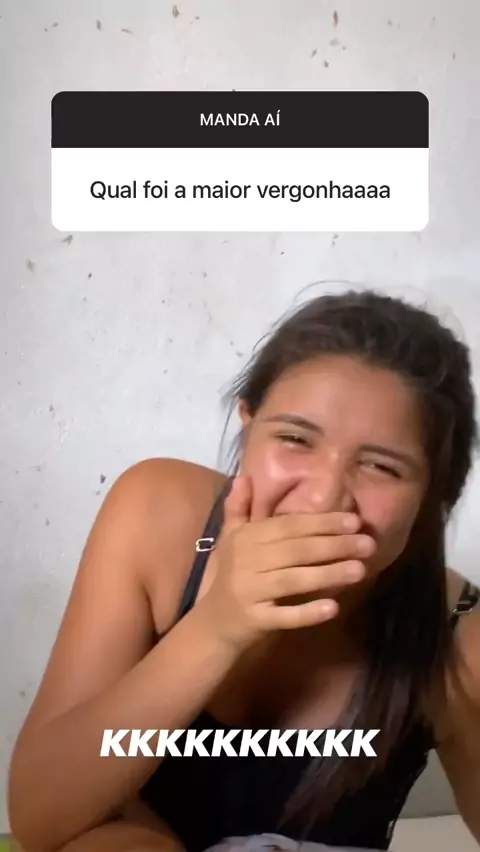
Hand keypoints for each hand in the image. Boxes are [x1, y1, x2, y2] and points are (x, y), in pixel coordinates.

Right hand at [199, 476, 375, 649]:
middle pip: (296, 551)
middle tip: (368, 544)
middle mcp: (246, 562)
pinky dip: (307, 612)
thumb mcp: (231, 539)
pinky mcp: (254, 620)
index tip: (354, 521)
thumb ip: (238, 508)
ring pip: (293, 580)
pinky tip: (332, 608)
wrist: (213, 623)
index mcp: (245, 539)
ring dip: (328, 574)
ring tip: (360, 570)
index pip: (288, 526)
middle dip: (334, 546)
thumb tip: (242, 477)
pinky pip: (284, 616)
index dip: (322, 522)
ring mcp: (249, 592)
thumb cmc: (229, 575)